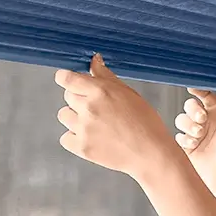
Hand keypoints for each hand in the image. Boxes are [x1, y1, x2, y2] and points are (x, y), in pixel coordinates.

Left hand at [55, 54, 177, 178]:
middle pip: (67, 96)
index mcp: (101, 91)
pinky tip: (91, 137)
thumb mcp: (129, 93)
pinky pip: (65, 137)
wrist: (150, 154)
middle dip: (78, 99)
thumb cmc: (146, 123)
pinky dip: (74, 137)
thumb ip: (106, 76)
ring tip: (95, 124)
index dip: (65, 78)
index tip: (68, 80)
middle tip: (97, 108)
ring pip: (64, 115)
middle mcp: (89, 108)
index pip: (67, 79)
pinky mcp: (82, 147)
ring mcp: (84, 128)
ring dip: (75, 118)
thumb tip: (94, 61)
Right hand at [174, 84, 215, 196]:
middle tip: (202, 120)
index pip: (205, 95)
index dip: (198, 89)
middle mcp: (206, 121)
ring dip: (188, 125)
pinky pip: (178, 136)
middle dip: (193, 111)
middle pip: (190, 106)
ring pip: (181, 119)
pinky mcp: (187, 146)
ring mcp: (196, 133)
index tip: (193, 88)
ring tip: (199, 135)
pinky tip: (194, 145)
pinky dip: (185, 139)